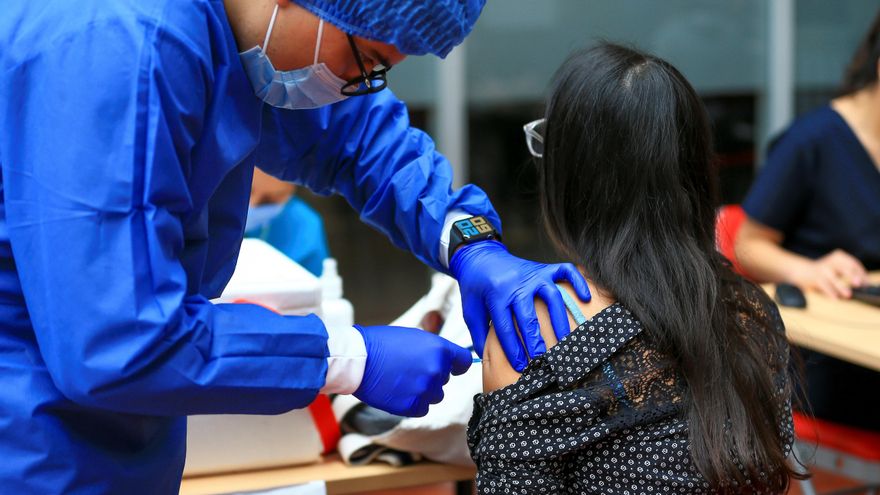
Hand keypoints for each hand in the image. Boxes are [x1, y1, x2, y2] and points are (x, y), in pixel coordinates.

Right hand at [353, 325, 470, 416]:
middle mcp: (437, 370)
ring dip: (424, 391)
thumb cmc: (382, 343)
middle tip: (409, 368)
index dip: (456, 364)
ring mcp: (425, 390)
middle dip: (432, 375)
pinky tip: (398, 391)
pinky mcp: (412, 406)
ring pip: (436, 395)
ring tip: (402, 380)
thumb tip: (451, 363)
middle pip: (446, 379)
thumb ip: (435, 350)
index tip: (451, 366)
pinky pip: (422, 408)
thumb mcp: (415, 337)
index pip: (464, 361)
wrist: (358, 359)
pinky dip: (413, 403)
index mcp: (440, 350)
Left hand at [450, 240, 590, 371]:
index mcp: (496, 295)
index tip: (520, 366)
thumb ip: (478, 334)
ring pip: (552, 296)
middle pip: (529, 315)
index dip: (513, 348)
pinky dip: (578, 282)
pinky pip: (565, 271)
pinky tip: (585, 299)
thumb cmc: (476, 287)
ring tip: (565, 340)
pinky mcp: (544, 268)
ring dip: (559, 319)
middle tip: (542, 360)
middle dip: (535, 340)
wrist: (480, 256)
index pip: (506, 326)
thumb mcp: (470, 310)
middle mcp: (517, 284)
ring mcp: (533, 274)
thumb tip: (486, 359)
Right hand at [792, 249, 867, 298]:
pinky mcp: (814, 277)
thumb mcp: (837, 270)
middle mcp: (830, 262)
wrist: (800, 271)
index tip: (865, 284)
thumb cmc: (823, 273)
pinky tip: (835, 298)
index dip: (860, 273)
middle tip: (858, 283)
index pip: (853, 263)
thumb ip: (848, 276)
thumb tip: (860, 287)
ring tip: (848, 295)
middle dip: (852, 275)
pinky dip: (829, 292)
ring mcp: (822, 269)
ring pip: (833, 278)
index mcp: (839, 257)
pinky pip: (823, 285)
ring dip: (841, 286)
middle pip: (844, 268)